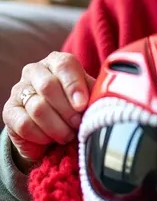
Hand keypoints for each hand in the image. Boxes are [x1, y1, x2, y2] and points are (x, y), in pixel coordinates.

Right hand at [2, 52, 95, 167]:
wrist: (52, 132)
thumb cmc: (75, 109)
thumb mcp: (88, 99)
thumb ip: (94, 95)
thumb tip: (102, 101)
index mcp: (57, 62)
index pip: (64, 65)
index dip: (74, 86)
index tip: (82, 105)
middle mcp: (35, 71)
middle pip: (48, 87)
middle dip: (67, 111)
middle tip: (77, 125)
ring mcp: (19, 90)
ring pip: (37, 108)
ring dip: (57, 127)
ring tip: (67, 135)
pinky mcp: (9, 111)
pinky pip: (25, 124)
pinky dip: (41, 136)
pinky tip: (50, 138)